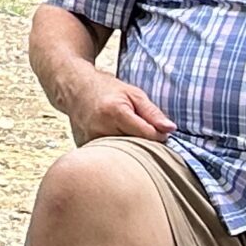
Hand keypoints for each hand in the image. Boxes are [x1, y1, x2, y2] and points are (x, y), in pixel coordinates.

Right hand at [56, 75, 174, 147]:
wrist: (75, 89)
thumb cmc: (107, 89)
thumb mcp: (134, 94)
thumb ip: (153, 112)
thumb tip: (170, 129)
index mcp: (115, 112)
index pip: (148, 135)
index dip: (158, 134)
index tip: (158, 130)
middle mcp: (100, 127)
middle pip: (136, 147)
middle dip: (144, 143)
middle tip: (142, 132)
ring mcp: (90, 139)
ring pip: (122, 155)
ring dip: (130, 149)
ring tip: (126, 134)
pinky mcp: (84, 147)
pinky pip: (108, 156)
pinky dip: (116, 152)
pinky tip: (114, 139)